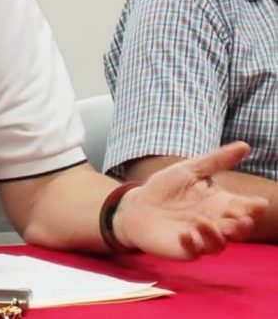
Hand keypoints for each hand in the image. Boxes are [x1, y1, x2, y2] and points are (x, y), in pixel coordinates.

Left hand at [114, 142, 267, 259]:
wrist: (136, 206)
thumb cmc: (165, 188)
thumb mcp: (189, 170)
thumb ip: (216, 160)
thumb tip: (245, 145)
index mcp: (220, 203)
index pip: (245, 207)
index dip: (255, 207)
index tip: (259, 203)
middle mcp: (216, 222)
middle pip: (238, 229)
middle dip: (243, 226)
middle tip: (243, 220)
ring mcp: (202, 237)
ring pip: (219, 243)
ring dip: (216, 235)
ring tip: (204, 221)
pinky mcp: (186, 249)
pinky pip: (195, 251)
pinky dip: (192, 243)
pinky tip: (185, 233)